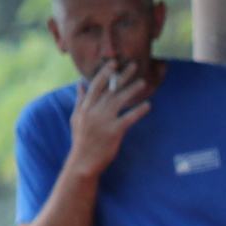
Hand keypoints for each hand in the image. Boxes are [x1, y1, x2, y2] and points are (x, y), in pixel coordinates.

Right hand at [69, 59, 150, 173]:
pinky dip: (138, 111)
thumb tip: (80, 84)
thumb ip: (80, 100)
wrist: (83, 162)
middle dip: (122, 76)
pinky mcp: (113, 132)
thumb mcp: (77, 118)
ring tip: (143, 82)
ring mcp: (103, 121)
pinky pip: (128, 118)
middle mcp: (93, 111)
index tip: (114, 63)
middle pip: (110, 90)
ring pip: (119, 101)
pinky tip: (148, 105)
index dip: (105, 73)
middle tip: (134, 65)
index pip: (96, 85)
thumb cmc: (81, 140)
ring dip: (132, 90)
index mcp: (85, 107)